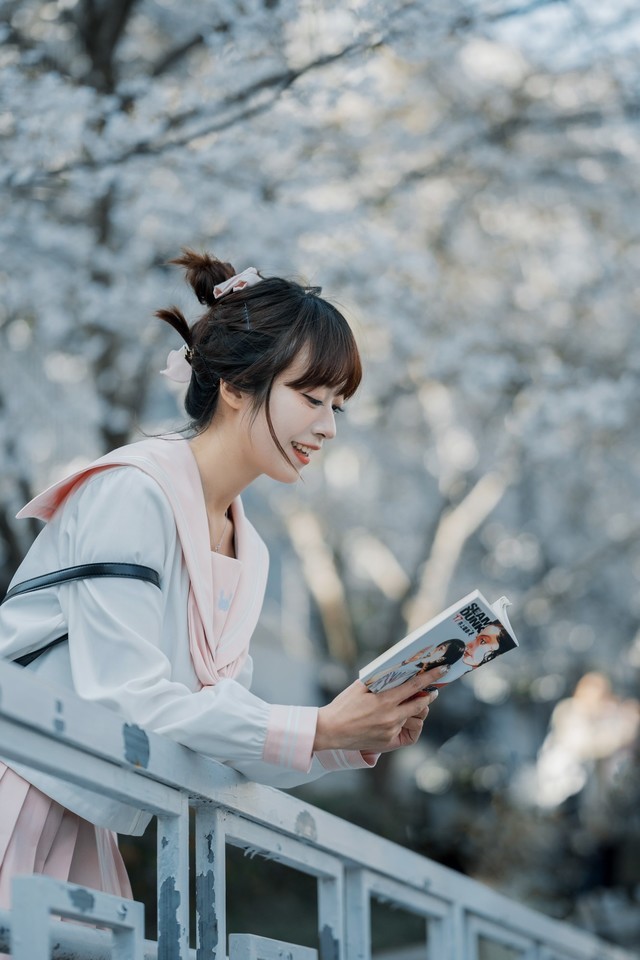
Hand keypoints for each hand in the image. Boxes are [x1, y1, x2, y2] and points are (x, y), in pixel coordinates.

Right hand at [314, 664, 447, 754]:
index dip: (431, 678)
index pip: (415, 686)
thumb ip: (380, 679)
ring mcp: (391, 731)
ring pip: (414, 718)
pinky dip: (404, 721)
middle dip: (429, 696)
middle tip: (432, 690)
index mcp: (385, 700)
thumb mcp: (360, 686)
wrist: (331, 730)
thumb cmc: (344, 705)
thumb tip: (399, 669)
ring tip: (410, 703)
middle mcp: (391, 717)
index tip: (443, 670)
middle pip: (421, 705)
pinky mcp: (388, 742)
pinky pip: (405, 730)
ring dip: (415, 710)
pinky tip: (398, 717)